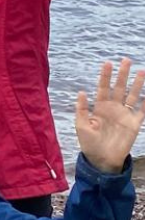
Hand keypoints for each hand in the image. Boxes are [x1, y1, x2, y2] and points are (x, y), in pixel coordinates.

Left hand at [76, 57, 144, 174]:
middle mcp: (113, 108)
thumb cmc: (89, 143)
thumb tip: (82, 91)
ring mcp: (124, 115)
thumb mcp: (81, 126)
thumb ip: (81, 109)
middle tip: (126, 60)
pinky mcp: (134, 124)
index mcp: (99, 107)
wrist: (102, 159)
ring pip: (132, 95)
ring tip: (141, 71)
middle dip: (122, 74)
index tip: (108, 63)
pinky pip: (142, 111)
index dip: (105, 76)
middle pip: (119, 87)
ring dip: (137, 84)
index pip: (103, 87)